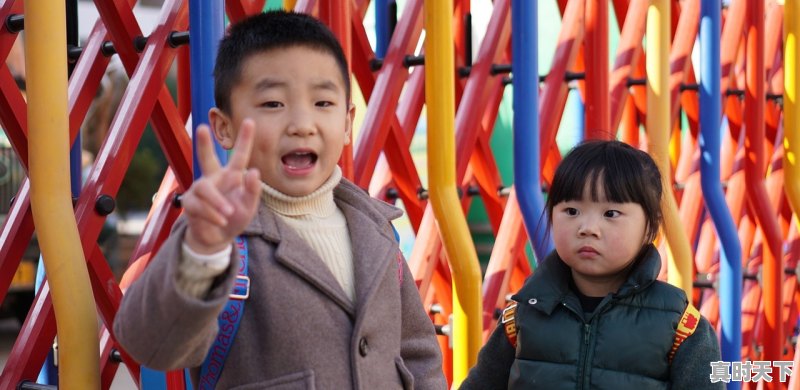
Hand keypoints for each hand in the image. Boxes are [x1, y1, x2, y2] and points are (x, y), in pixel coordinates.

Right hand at [182, 119, 261, 253]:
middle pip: (207, 158)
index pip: (239, 156)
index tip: (250, 121)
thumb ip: (253, 190)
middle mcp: (214, 178)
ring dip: (218, 202)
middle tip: (202, 128)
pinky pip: (199, 205)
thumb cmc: (235, 218)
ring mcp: (200, 189)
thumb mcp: (249, 207)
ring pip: (204, 188)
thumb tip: (254, 171)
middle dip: (204, 144)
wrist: (218, 238)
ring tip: (228, 213)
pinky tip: (220, 221)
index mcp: (232, 176)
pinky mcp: (190, 202)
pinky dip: (212, 214)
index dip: (245, 139)